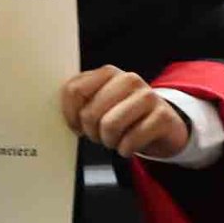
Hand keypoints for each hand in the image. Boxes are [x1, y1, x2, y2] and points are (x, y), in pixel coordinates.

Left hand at [61, 66, 188, 159]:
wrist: (164, 125)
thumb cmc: (125, 114)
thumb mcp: (101, 102)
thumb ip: (80, 100)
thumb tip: (59, 112)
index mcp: (108, 73)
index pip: (74, 90)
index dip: (70, 115)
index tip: (76, 126)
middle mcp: (128, 79)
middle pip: (90, 112)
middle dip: (91, 132)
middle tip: (99, 136)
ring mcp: (147, 96)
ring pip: (110, 125)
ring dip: (108, 141)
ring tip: (114, 140)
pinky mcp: (162, 116)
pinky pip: (132, 139)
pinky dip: (125, 149)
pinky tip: (128, 146)